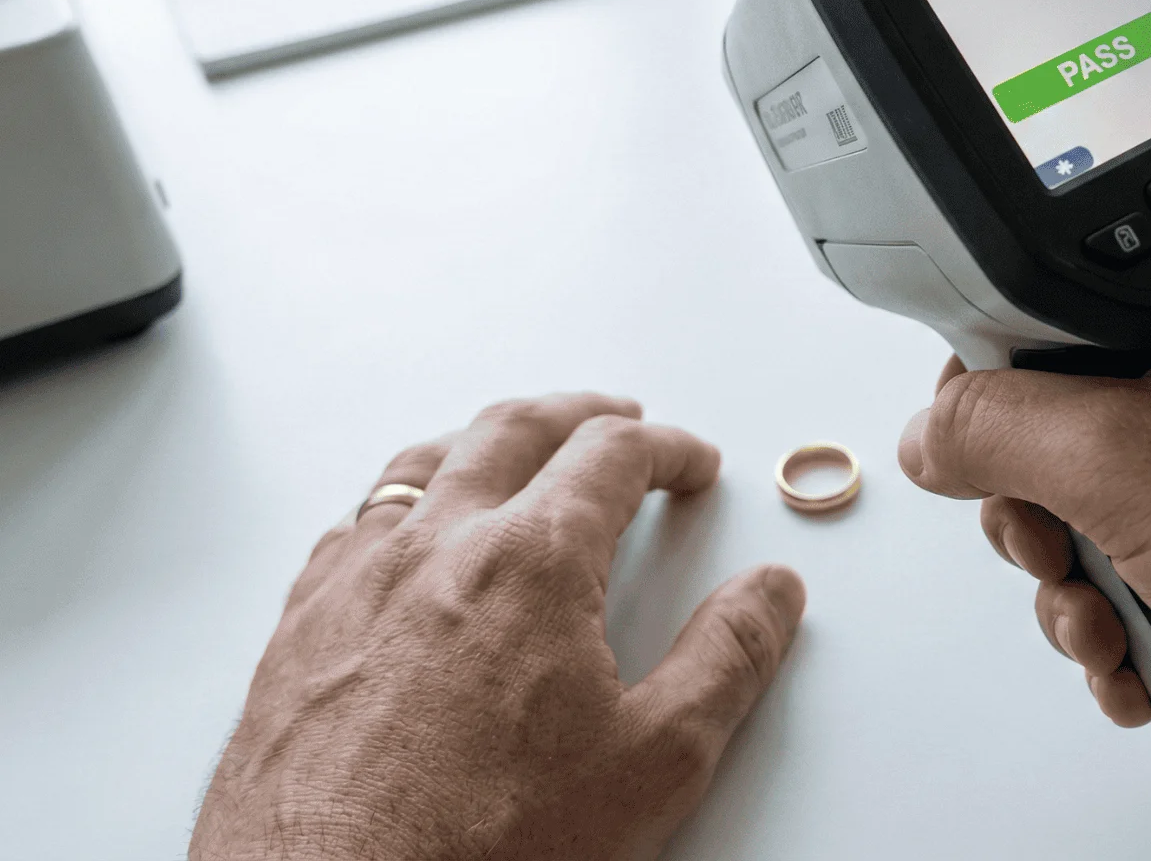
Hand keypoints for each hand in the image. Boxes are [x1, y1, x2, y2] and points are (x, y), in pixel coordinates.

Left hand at [192, 394, 804, 860]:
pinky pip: (352, 525)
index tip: (691, 464)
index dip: (668, 449)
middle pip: (513, 429)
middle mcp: (434, 547)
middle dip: (579, 415)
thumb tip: (771, 593)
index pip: (612, 456)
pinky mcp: (297, 630)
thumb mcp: (655, 763)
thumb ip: (727, 659)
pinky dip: (402, 500)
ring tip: (517, 447)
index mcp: (530, 561)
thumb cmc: (482, 853)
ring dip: (486, 439)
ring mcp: (353, 582)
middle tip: (618, 419)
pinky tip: (408, 529)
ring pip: (422, 462)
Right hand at [899, 266, 1150, 858]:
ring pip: (1112, 525)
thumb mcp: (1126, 460)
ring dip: (1086, 594)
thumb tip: (934, 429)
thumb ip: (999, 430)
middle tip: (1063, 551)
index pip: (1051, 324)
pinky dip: (1141, 634)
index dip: (998, 396)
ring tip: (1117, 625)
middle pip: (1068, 437)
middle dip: (1043, 521)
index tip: (988, 460)